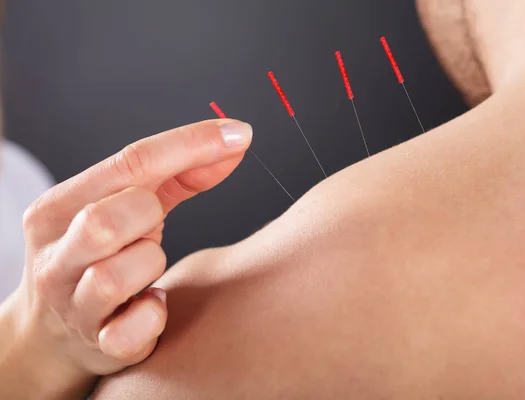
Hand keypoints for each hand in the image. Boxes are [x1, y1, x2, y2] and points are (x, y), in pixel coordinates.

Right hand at [1, 119, 251, 398]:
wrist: (56, 334)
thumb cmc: (104, 256)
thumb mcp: (130, 208)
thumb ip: (180, 174)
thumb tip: (235, 140)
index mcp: (59, 208)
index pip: (128, 163)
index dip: (190, 144)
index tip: (239, 134)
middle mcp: (55, 255)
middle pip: (110, 219)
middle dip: (148, 217)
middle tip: (152, 226)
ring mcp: (71, 305)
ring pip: (118, 274)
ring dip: (150, 265)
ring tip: (147, 270)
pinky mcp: (97, 345)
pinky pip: (133, 330)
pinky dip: (153, 315)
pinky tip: (154, 305)